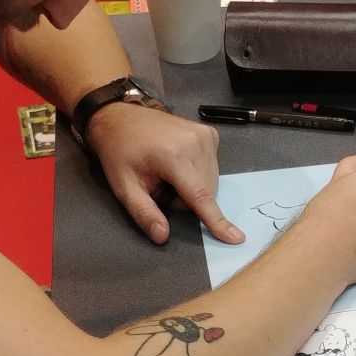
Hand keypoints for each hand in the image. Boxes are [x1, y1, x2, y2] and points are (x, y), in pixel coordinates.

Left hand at [86, 103, 243, 244]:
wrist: (120, 116)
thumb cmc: (119, 152)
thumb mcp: (123, 186)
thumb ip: (144, 213)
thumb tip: (163, 236)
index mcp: (173, 156)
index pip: (200, 196)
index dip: (217, 221)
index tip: (236, 239)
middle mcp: (195, 143)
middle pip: (206, 192)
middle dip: (186, 200)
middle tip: (162, 186)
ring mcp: (205, 136)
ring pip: (212, 181)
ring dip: (194, 187)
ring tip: (170, 173)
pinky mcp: (210, 134)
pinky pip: (213, 166)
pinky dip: (199, 173)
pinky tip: (180, 162)